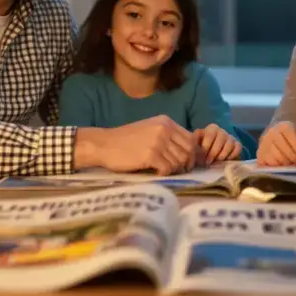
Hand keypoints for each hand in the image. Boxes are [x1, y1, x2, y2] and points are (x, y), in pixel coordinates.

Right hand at [73, 115, 195, 174]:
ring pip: (179, 161)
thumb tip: (188, 152)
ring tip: (162, 170)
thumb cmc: (126, 140)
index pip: (191, 139)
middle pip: (188, 151)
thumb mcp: (150, 130)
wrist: (104, 144)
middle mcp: (165, 129)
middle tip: (176, 170)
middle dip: (185, 164)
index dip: (191, 153)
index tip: (186, 163)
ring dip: (172, 169)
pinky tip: (155, 172)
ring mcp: (158, 142)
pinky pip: (167, 169)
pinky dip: (164, 173)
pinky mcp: (151, 155)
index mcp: (166, 122)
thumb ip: (168, 136)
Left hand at [194, 124, 241, 165]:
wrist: (211, 154)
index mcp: (211, 129)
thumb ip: (194, 146)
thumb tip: (193, 152)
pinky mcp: (237, 144)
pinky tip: (225, 161)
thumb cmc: (201, 150)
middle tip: (208, 162)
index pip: (210, 135)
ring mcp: (230, 137)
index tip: (201, 157)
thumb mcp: (195, 146)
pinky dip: (232, 155)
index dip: (205, 147)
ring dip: (222, 155)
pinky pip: (238, 148)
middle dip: (213, 153)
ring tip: (216, 162)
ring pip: (229, 144)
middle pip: (221, 139)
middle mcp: (222, 131)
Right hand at [256, 121, 295, 165]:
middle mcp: (271, 133)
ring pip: (277, 159)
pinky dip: (277, 167)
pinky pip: (269, 164)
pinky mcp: (259, 154)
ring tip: (291, 164)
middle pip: (285, 151)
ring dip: (286, 164)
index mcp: (284, 127)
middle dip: (294, 159)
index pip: (293, 140)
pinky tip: (282, 165)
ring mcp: (264, 144)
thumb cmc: (293, 139)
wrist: (277, 137)